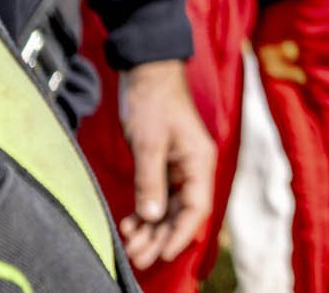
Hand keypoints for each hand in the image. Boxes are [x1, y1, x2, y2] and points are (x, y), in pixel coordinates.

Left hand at [115, 59, 214, 269]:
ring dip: (151, 229)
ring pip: (170, 208)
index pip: (197, 208)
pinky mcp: (164, 164)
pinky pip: (159, 197)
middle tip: (137, 258)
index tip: (162, 254)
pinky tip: (129, 223)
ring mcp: (179, 167)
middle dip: (161, 237)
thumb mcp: (149, 143)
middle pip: (182, 213)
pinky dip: (145, 212)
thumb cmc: (152, 101)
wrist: (146, 71)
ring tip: (129, 245)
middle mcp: (193, 168)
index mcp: (199, 161)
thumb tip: (153, 217)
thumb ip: (151, 181)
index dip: (180, 234)